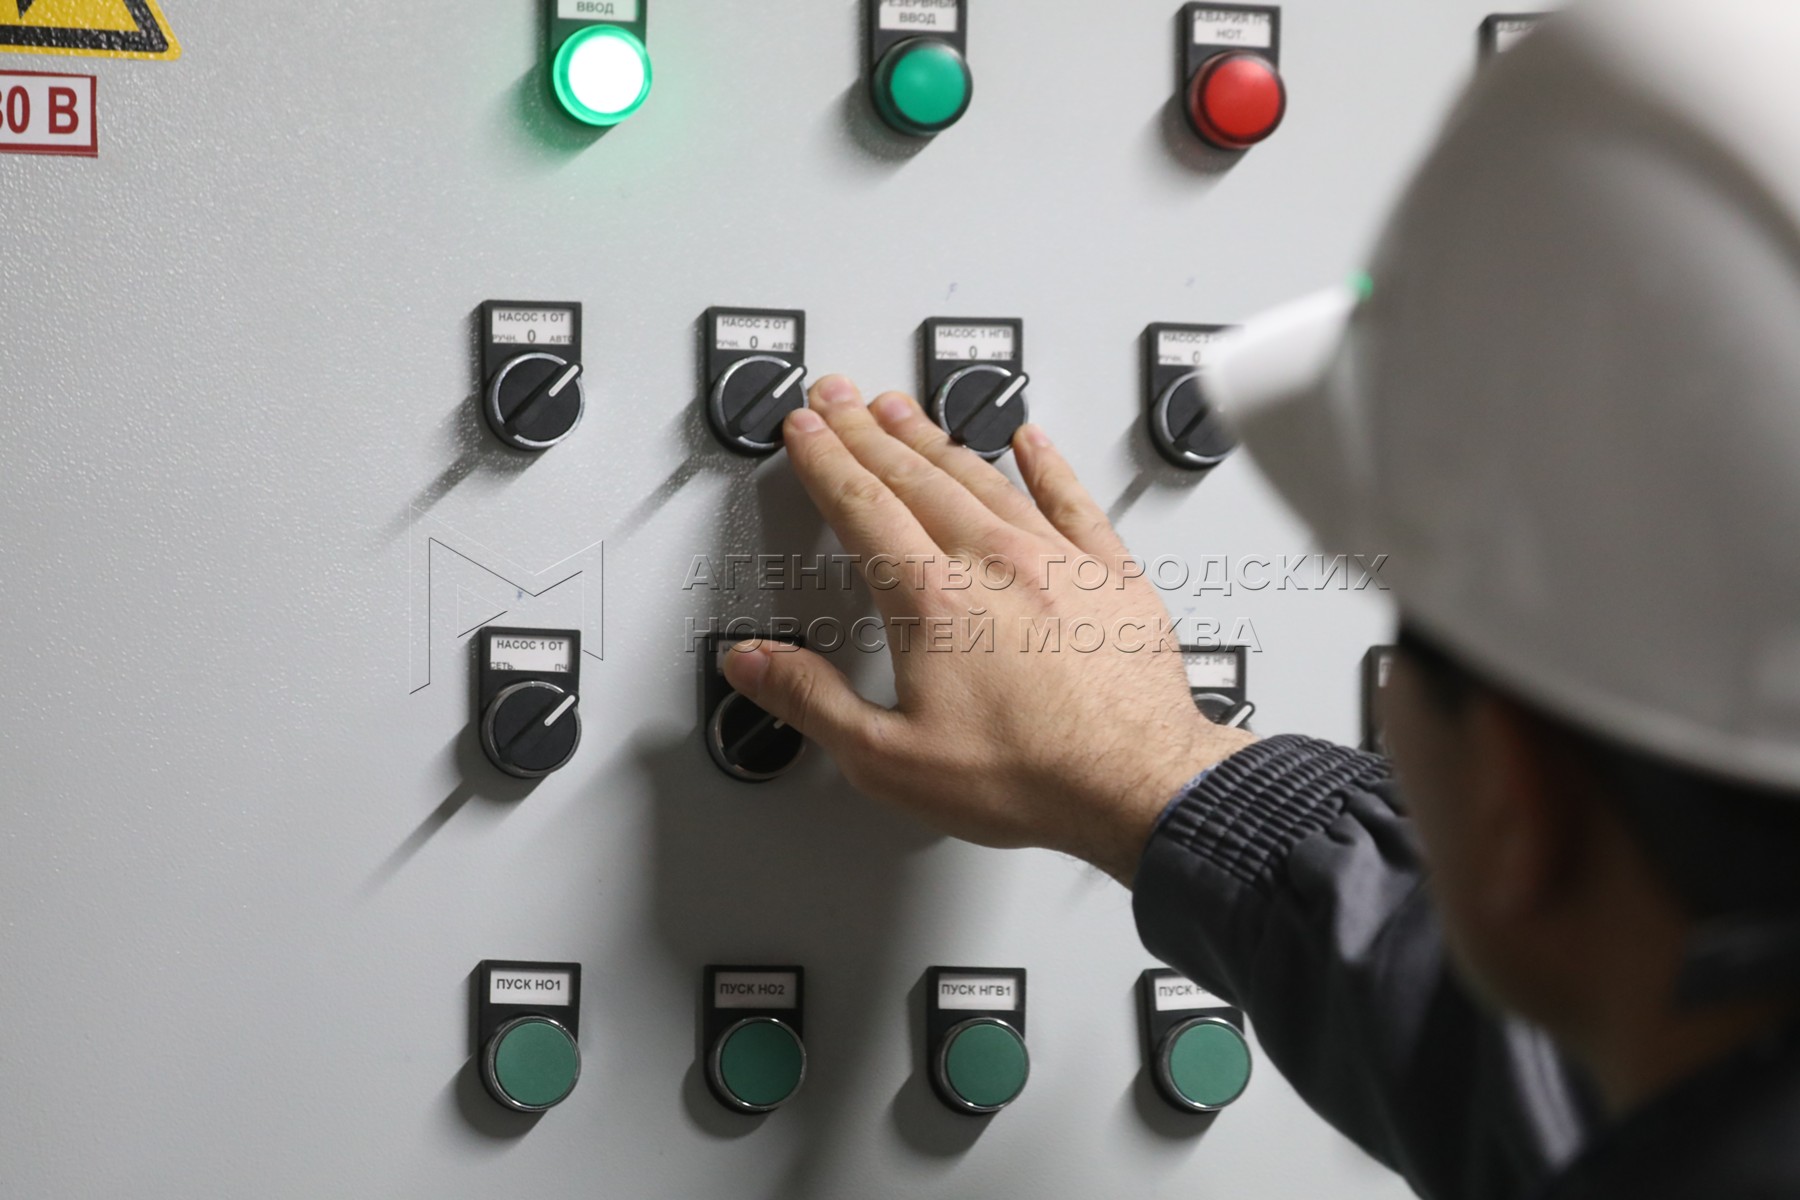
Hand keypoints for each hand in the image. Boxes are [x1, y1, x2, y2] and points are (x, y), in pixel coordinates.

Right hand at [722, 376, 1254, 883]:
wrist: (1139, 786)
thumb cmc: (1030, 777)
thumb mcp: (890, 759)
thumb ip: (813, 702)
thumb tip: (756, 663)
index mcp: (933, 600)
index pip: (861, 505)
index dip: (825, 458)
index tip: (805, 428)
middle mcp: (994, 562)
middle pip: (915, 474)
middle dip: (867, 429)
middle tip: (840, 396)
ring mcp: (1057, 560)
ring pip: (983, 474)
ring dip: (934, 436)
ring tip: (903, 409)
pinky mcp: (1111, 573)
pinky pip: (1070, 496)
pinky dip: (1045, 462)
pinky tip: (1031, 440)